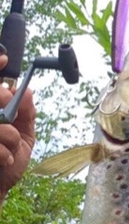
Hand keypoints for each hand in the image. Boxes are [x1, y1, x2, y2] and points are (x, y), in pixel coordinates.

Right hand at [0, 54, 34, 202]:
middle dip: (5, 101)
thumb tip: (28, 90)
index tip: (4, 58)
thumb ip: (26, 115)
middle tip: (12, 119)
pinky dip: (4, 153)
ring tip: (11, 149)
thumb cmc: (7, 164)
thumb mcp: (23, 138)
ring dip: (9, 136)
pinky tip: (5, 160)